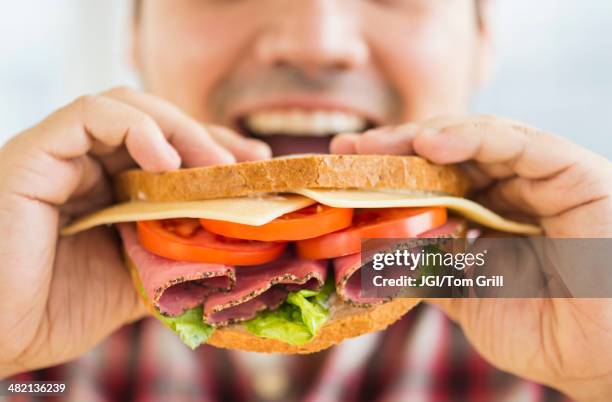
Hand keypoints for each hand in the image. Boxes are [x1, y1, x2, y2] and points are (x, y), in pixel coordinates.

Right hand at [0, 87, 269, 376]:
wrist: (0, 336)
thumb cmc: (58, 310)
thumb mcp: (139, 278)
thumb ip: (177, 254)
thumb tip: (233, 248)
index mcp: (111, 188)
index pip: (170, 149)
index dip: (215, 151)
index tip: (257, 168)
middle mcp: (87, 164)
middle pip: (156, 123)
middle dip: (206, 137)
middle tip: (246, 162)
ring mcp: (61, 155)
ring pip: (127, 107)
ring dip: (179, 128)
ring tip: (213, 162)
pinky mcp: (36, 152)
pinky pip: (89, 114)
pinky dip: (136, 128)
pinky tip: (167, 161)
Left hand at [331, 115, 611, 400]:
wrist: (601, 360)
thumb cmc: (545, 333)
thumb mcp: (465, 299)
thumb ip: (429, 273)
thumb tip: (376, 259)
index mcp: (487, 218)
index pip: (432, 183)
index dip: (388, 176)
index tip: (341, 174)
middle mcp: (512, 192)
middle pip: (447, 156)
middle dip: (394, 150)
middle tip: (347, 150)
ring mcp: (540, 180)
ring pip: (476, 140)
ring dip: (422, 137)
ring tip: (377, 146)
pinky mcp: (571, 172)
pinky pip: (518, 143)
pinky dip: (474, 137)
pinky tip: (431, 143)